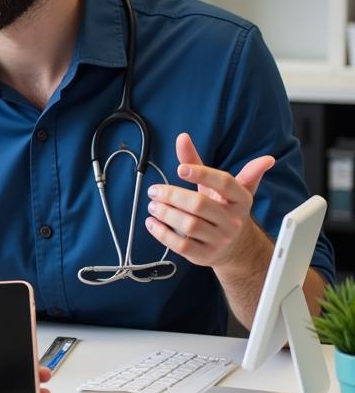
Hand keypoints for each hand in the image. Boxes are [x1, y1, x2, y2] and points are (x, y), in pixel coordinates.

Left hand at [144, 132, 274, 268]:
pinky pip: (182, 245)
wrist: (237, 247)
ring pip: (189, 225)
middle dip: (172, 195)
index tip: (179, 169)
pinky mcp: (206, 255)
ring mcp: (220, 239)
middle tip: (154, 191)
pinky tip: (152, 223)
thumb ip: (196, 161)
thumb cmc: (223, 208)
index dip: (201, 174)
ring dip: (165, 213)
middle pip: (199, 204)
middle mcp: (232, 219)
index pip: (224, 182)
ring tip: (152, 205)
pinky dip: (163, 234)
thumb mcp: (215, 185)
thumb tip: (182, 137)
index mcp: (240, 198)